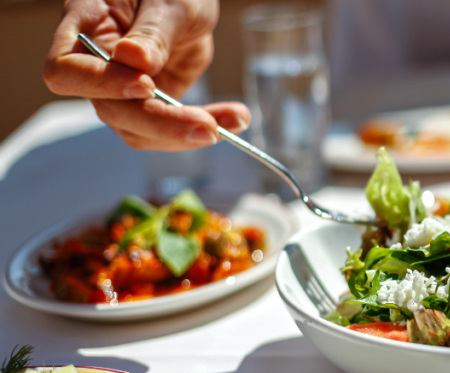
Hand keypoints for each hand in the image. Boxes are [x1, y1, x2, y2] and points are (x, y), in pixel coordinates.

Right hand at [43, 0, 248, 150]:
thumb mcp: (171, 0)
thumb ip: (153, 31)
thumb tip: (132, 60)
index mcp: (87, 24)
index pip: (67, 69)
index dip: (101, 84)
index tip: (146, 85)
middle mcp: (97, 62)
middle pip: (110, 110)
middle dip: (161, 123)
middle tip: (208, 128)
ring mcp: (124, 87)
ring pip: (138, 129)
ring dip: (186, 134)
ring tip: (235, 119)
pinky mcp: (153, 101)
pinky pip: (168, 127)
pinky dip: (201, 127)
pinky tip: (235, 118)